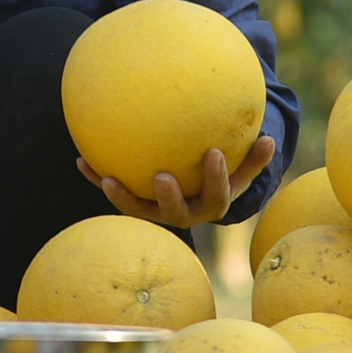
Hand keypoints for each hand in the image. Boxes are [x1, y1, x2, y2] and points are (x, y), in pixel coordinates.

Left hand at [79, 135, 278, 230]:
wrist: (196, 191)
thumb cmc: (222, 173)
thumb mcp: (241, 166)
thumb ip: (254, 156)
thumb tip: (270, 139)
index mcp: (209, 203)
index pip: (216, 197)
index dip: (217, 179)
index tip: (214, 153)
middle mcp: (182, 213)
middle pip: (175, 212)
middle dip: (168, 197)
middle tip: (162, 177)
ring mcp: (155, 210)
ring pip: (138, 208)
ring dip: (122, 195)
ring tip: (108, 177)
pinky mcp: (134, 202)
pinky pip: (116, 191)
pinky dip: (98, 177)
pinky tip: (81, 159)